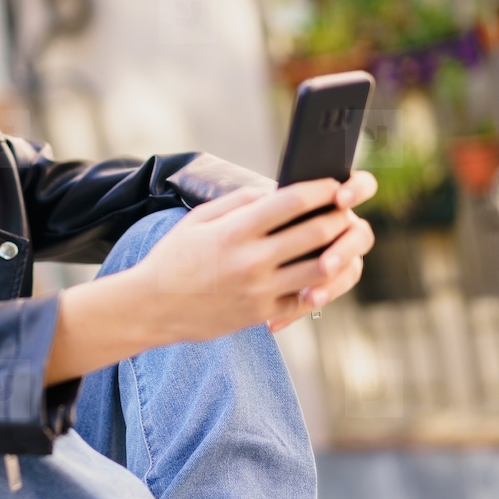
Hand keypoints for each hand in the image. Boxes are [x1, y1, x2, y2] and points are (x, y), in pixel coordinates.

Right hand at [133, 175, 369, 344]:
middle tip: (346, 210)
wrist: (152, 307)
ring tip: (341, 241)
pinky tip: (323, 272)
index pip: (291, 201)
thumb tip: (275, 191)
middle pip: (316, 233)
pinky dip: (320, 284)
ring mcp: (260, 290)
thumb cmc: (174, 258)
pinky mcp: (263, 314)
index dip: (320, 189)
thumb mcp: (197, 219)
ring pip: (321, 269)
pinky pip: (306, 298)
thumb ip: (238, 202)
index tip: (333, 184)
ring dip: (340, 252)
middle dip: (339, 217)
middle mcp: (251, 259)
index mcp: (235, 230)